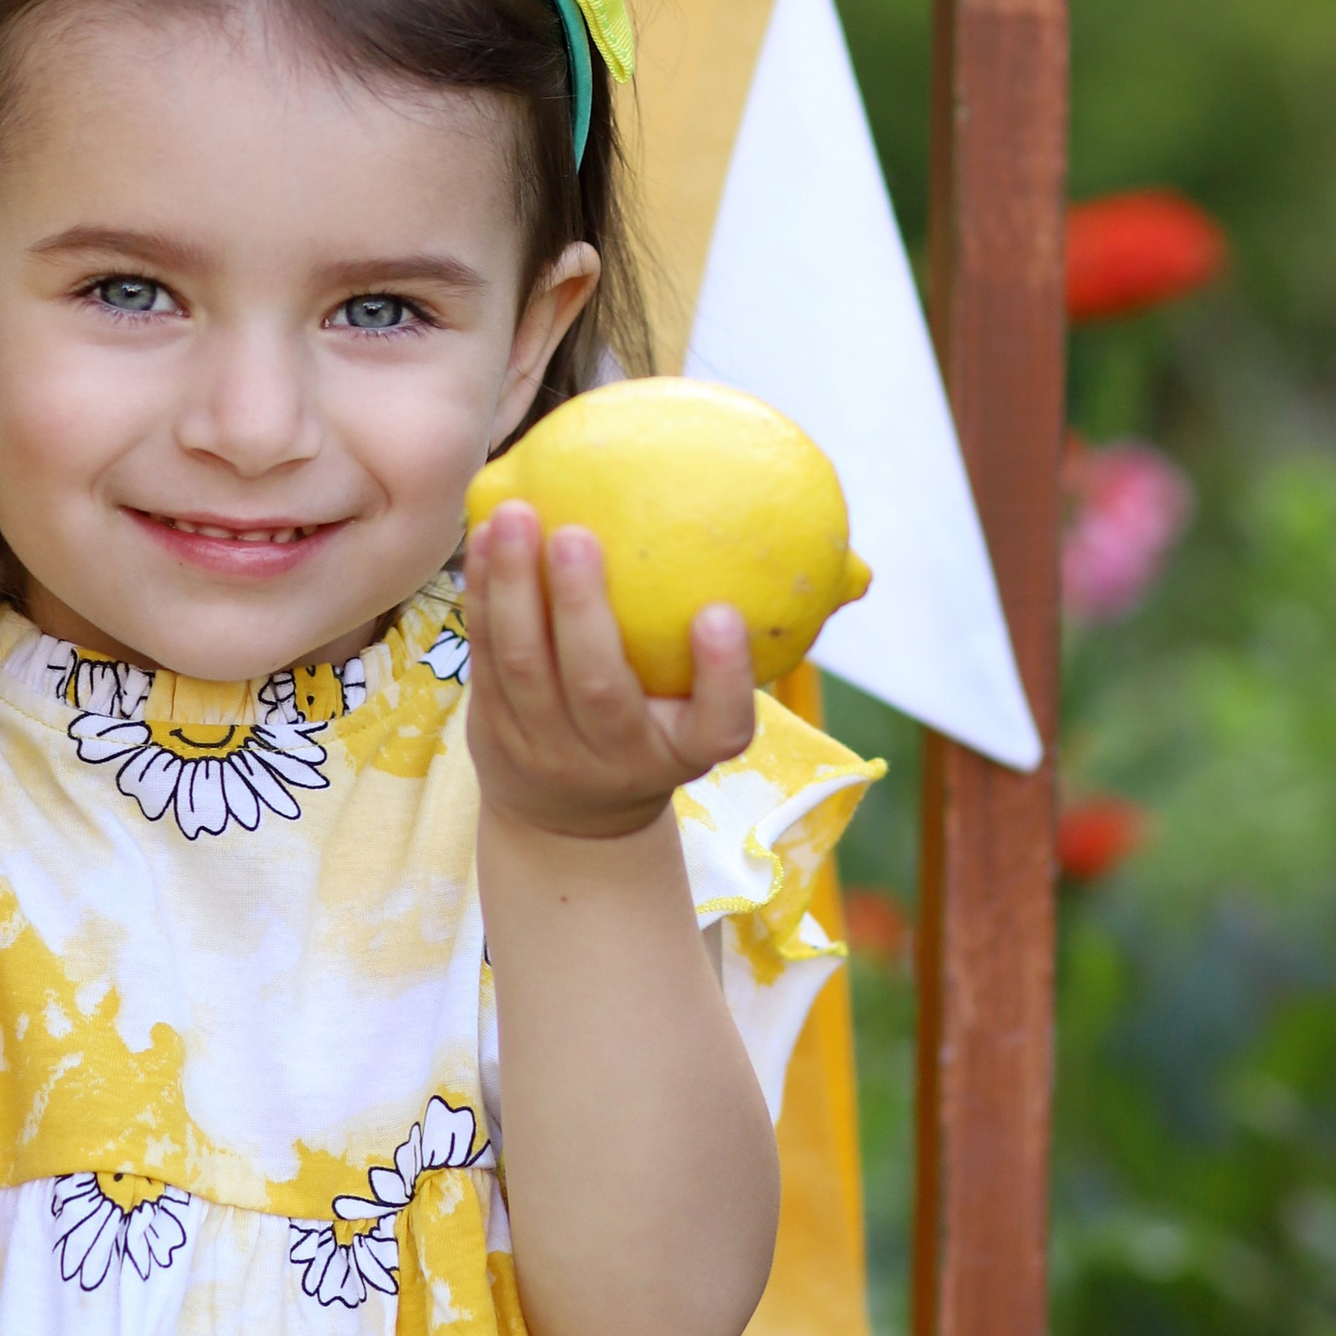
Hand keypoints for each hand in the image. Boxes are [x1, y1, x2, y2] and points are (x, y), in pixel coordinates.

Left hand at [463, 500, 756, 840]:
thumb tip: (853, 572)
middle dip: (583, 613)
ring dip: (513, 588)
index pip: (722, 728)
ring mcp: (548, 747)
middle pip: (599, 690)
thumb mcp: (714, 711)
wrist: (571, 821)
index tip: (721, 614)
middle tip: (577, 535)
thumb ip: (762, 644)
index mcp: (687, 751)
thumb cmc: (666, 729)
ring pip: (524, 668)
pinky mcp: (493, 728)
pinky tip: (482, 534)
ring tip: (514, 514)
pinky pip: (484, 653)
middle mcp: (618, 756)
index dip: (723, 675)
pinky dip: (482, 593)